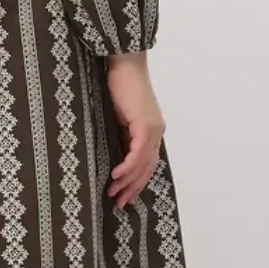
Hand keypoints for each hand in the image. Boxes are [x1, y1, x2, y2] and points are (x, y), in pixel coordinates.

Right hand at [104, 52, 164, 209]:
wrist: (124, 64)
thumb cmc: (118, 85)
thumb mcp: (119, 116)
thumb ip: (120, 134)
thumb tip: (112, 154)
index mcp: (151, 130)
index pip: (147, 163)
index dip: (136, 182)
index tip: (124, 196)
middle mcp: (156, 132)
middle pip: (147, 168)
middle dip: (132, 188)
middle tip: (118, 203)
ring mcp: (152, 129)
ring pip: (143, 164)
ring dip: (127, 181)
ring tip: (113, 194)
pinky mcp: (144, 124)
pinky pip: (137, 152)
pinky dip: (127, 166)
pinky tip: (116, 176)